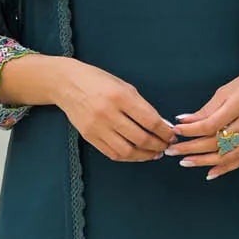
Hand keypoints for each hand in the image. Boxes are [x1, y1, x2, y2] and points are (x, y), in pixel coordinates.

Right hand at [54, 61, 179, 161]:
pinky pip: (113, 154)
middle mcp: (108, 113)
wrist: (66, 83)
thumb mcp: (124, 86)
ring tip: (155, 153)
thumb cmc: (98, 81)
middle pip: (141, 138)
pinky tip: (138, 154)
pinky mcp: (89, 137)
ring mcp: (97, 127)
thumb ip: (143, 106)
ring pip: (127, 151)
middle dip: (159, 145)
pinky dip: (129, 157)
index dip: (165, 132)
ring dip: (145, 155)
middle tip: (166, 145)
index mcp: (120, 96)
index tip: (172, 134)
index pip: (150, 121)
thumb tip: (162, 126)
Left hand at [165, 65, 238, 179]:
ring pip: (228, 154)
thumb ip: (207, 108)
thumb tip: (184, 121)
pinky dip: (225, 168)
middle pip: (217, 141)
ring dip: (205, 161)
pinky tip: (209, 172)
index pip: (211, 123)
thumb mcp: (228, 89)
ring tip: (185, 162)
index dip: (191, 130)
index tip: (176, 131)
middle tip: (172, 151)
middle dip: (192, 148)